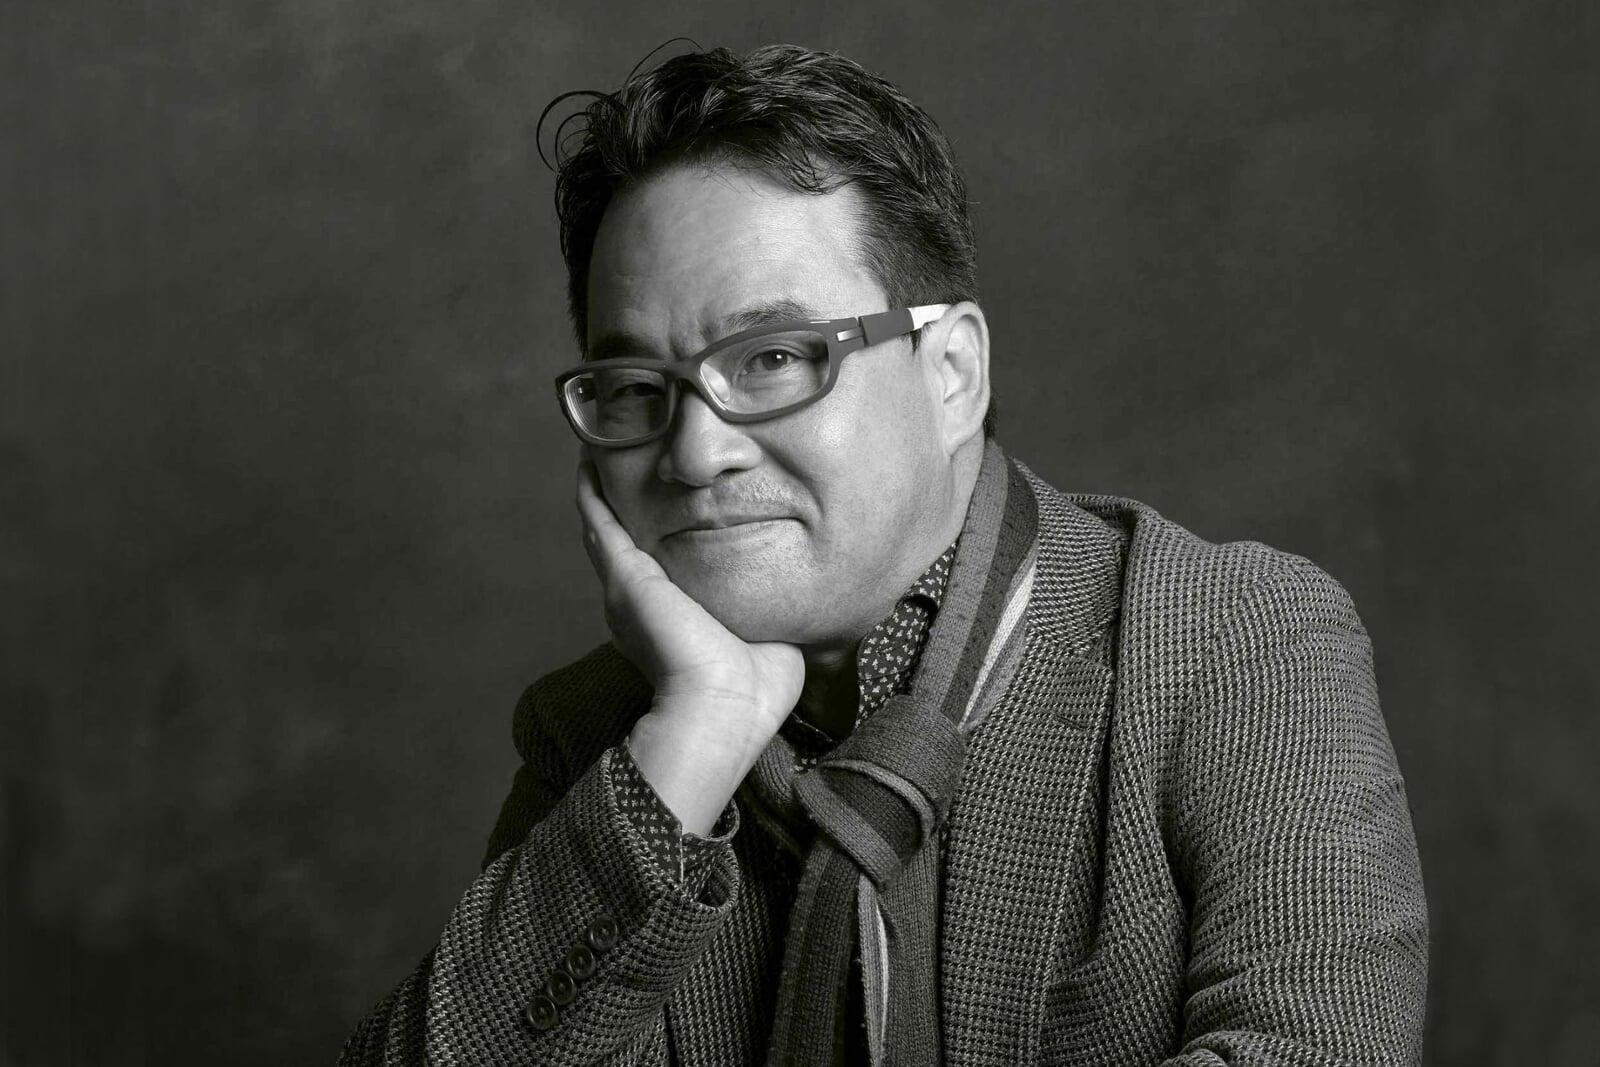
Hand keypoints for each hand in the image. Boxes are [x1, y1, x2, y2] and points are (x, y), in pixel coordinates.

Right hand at [576, 455, 804, 831]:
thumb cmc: (753, 690)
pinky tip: (590, 460)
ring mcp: (627, 586)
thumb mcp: (769, 635)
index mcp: (669, 617)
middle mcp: (639, 602)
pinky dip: (592, 490)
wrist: (725, 709)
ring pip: (604, 524)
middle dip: (624, 499)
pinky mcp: (624, 576)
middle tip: (625, 458)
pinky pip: (598, 519)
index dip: (656, 530)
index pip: (658, 564)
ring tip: (602, 450)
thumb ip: (775, 608)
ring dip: (602, 488)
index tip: (665, 499)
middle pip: (624, 538)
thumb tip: (804, 597)